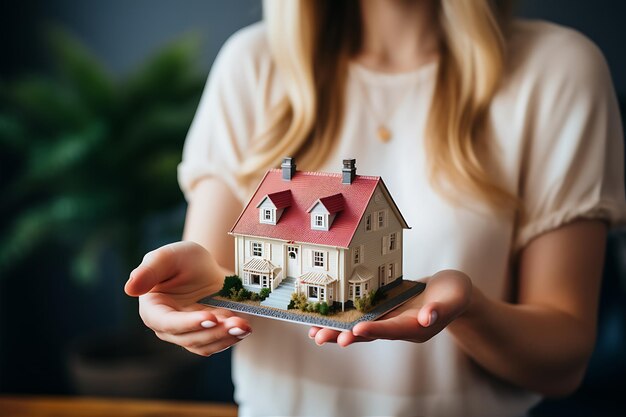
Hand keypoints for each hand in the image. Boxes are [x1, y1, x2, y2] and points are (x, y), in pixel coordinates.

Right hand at [124, 241, 251, 355]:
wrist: (204, 267)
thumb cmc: (180, 260)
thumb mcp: (166, 256)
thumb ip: (149, 269)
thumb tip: (130, 288)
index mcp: (153, 309)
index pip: (166, 323)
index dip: (188, 323)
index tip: (210, 317)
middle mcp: (169, 327)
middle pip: (189, 338)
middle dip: (214, 332)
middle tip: (235, 323)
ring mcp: (188, 333)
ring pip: (205, 345)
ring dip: (226, 338)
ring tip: (244, 326)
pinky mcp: (206, 336)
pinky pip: (217, 344)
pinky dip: (232, 338)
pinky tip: (244, 328)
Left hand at [309, 270, 471, 346]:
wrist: (452, 292)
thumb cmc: (455, 292)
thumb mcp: (454, 297)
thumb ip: (441, 308)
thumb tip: (427, 317)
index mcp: (416, 327)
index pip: (393, 329)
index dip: (375, 330)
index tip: (356, 329)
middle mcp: (399, 327)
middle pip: (370, 334)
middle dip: (345, 335)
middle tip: (321, 337)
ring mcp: (390, 320)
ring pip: (361, 328)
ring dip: (338, 330)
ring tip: (315, 334)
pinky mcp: (384, 311)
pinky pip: (361, 316)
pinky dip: (344, 318)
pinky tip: (325, 319)